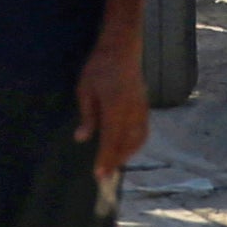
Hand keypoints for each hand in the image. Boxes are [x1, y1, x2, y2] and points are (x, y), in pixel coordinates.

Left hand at [74, 32, 149, 186]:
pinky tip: (127, 148)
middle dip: (115, 162)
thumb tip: (81, 138)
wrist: (121, 49)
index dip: (105, 159)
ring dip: (126, 155)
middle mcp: (131, 113)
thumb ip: (87, 116)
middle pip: (125, 145)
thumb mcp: (85, 90)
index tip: (99, 175)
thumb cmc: (99, 67)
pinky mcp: (144, 107)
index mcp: (115, 108)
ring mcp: (140, 110)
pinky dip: (136, 144)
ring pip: (137, 141)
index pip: (110, 140)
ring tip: (114, 164)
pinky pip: (143, 132)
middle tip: (104, 177)